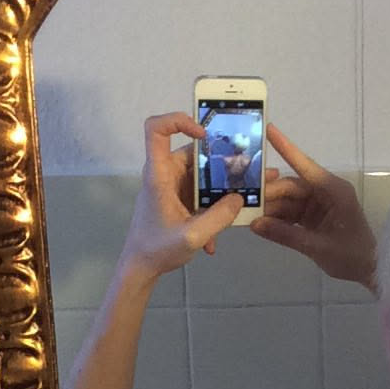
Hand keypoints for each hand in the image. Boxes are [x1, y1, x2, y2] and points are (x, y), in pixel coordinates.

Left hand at [122, 112, 243, 278]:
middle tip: (248, 171)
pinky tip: (217, 234)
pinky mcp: (180, 198)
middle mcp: (165, 174)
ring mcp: (173, 186)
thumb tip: (239, 198)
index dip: (179, 121)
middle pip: (194, 152)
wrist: (141, 267)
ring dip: (222, 189)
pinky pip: (203, 193)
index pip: (156, 129)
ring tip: (244, 199)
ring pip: (203, 173)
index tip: (204, 134)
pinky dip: (214, 208)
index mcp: (159, 175)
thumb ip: (219, 217)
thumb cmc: (157, 249)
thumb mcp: (192, 236)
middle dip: (222, 161)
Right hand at [252, 124, 377, 290]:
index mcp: (333, 190)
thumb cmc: (352, 255)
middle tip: (243, 200)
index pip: (304, 164)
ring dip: (271, 208)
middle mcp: (325, 192)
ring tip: (248, 214)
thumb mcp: (318, 247)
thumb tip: (255, 225)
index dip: (285, 147)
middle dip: (269, 193)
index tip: (268, 129)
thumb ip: (285, 235)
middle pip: (291, 186)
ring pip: (288, 200)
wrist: (370, 270)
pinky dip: (277, 219)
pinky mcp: (314, 217)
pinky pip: (291, 213)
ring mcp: (319, 204)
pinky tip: (261, 223)